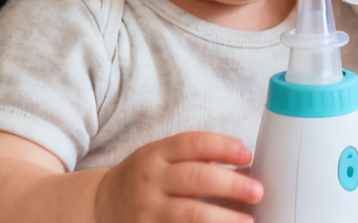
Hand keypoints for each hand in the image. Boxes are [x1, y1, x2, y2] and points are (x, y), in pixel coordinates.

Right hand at [96, 132, 260, 222]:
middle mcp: (151, 180)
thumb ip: (194, 158)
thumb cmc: (143, 179)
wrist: (100, 205)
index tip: (247, 154)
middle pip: (196, 178)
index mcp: (156, 154)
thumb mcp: (160, 158)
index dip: (223, 147)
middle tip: (257, 191)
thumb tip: (244, 166)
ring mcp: (148, 210)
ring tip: (248, 221)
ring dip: (224, 218)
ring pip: (191, 213)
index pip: (193, 143)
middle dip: (231, 184)